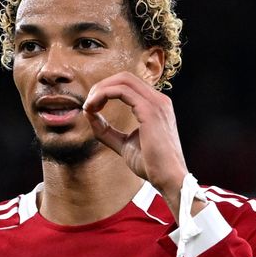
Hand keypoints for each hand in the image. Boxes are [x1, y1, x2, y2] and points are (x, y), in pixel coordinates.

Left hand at [83, 72, 191, 215]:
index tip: (91, 107)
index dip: (107, 90)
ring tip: (88, 106)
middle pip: (124, 77)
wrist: (168, 178)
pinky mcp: (150, 110)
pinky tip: (92, 108)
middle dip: (101, 86)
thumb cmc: (151, 164)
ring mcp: (156, 103)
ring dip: (100, 90)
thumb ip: (107, 130)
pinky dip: (103, 95)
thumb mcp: (124, 143)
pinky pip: (121, 91)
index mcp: (156, 106)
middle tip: (87, 104)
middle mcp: (159, 100)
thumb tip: (89, 116)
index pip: (129, 85)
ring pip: (122, 80)